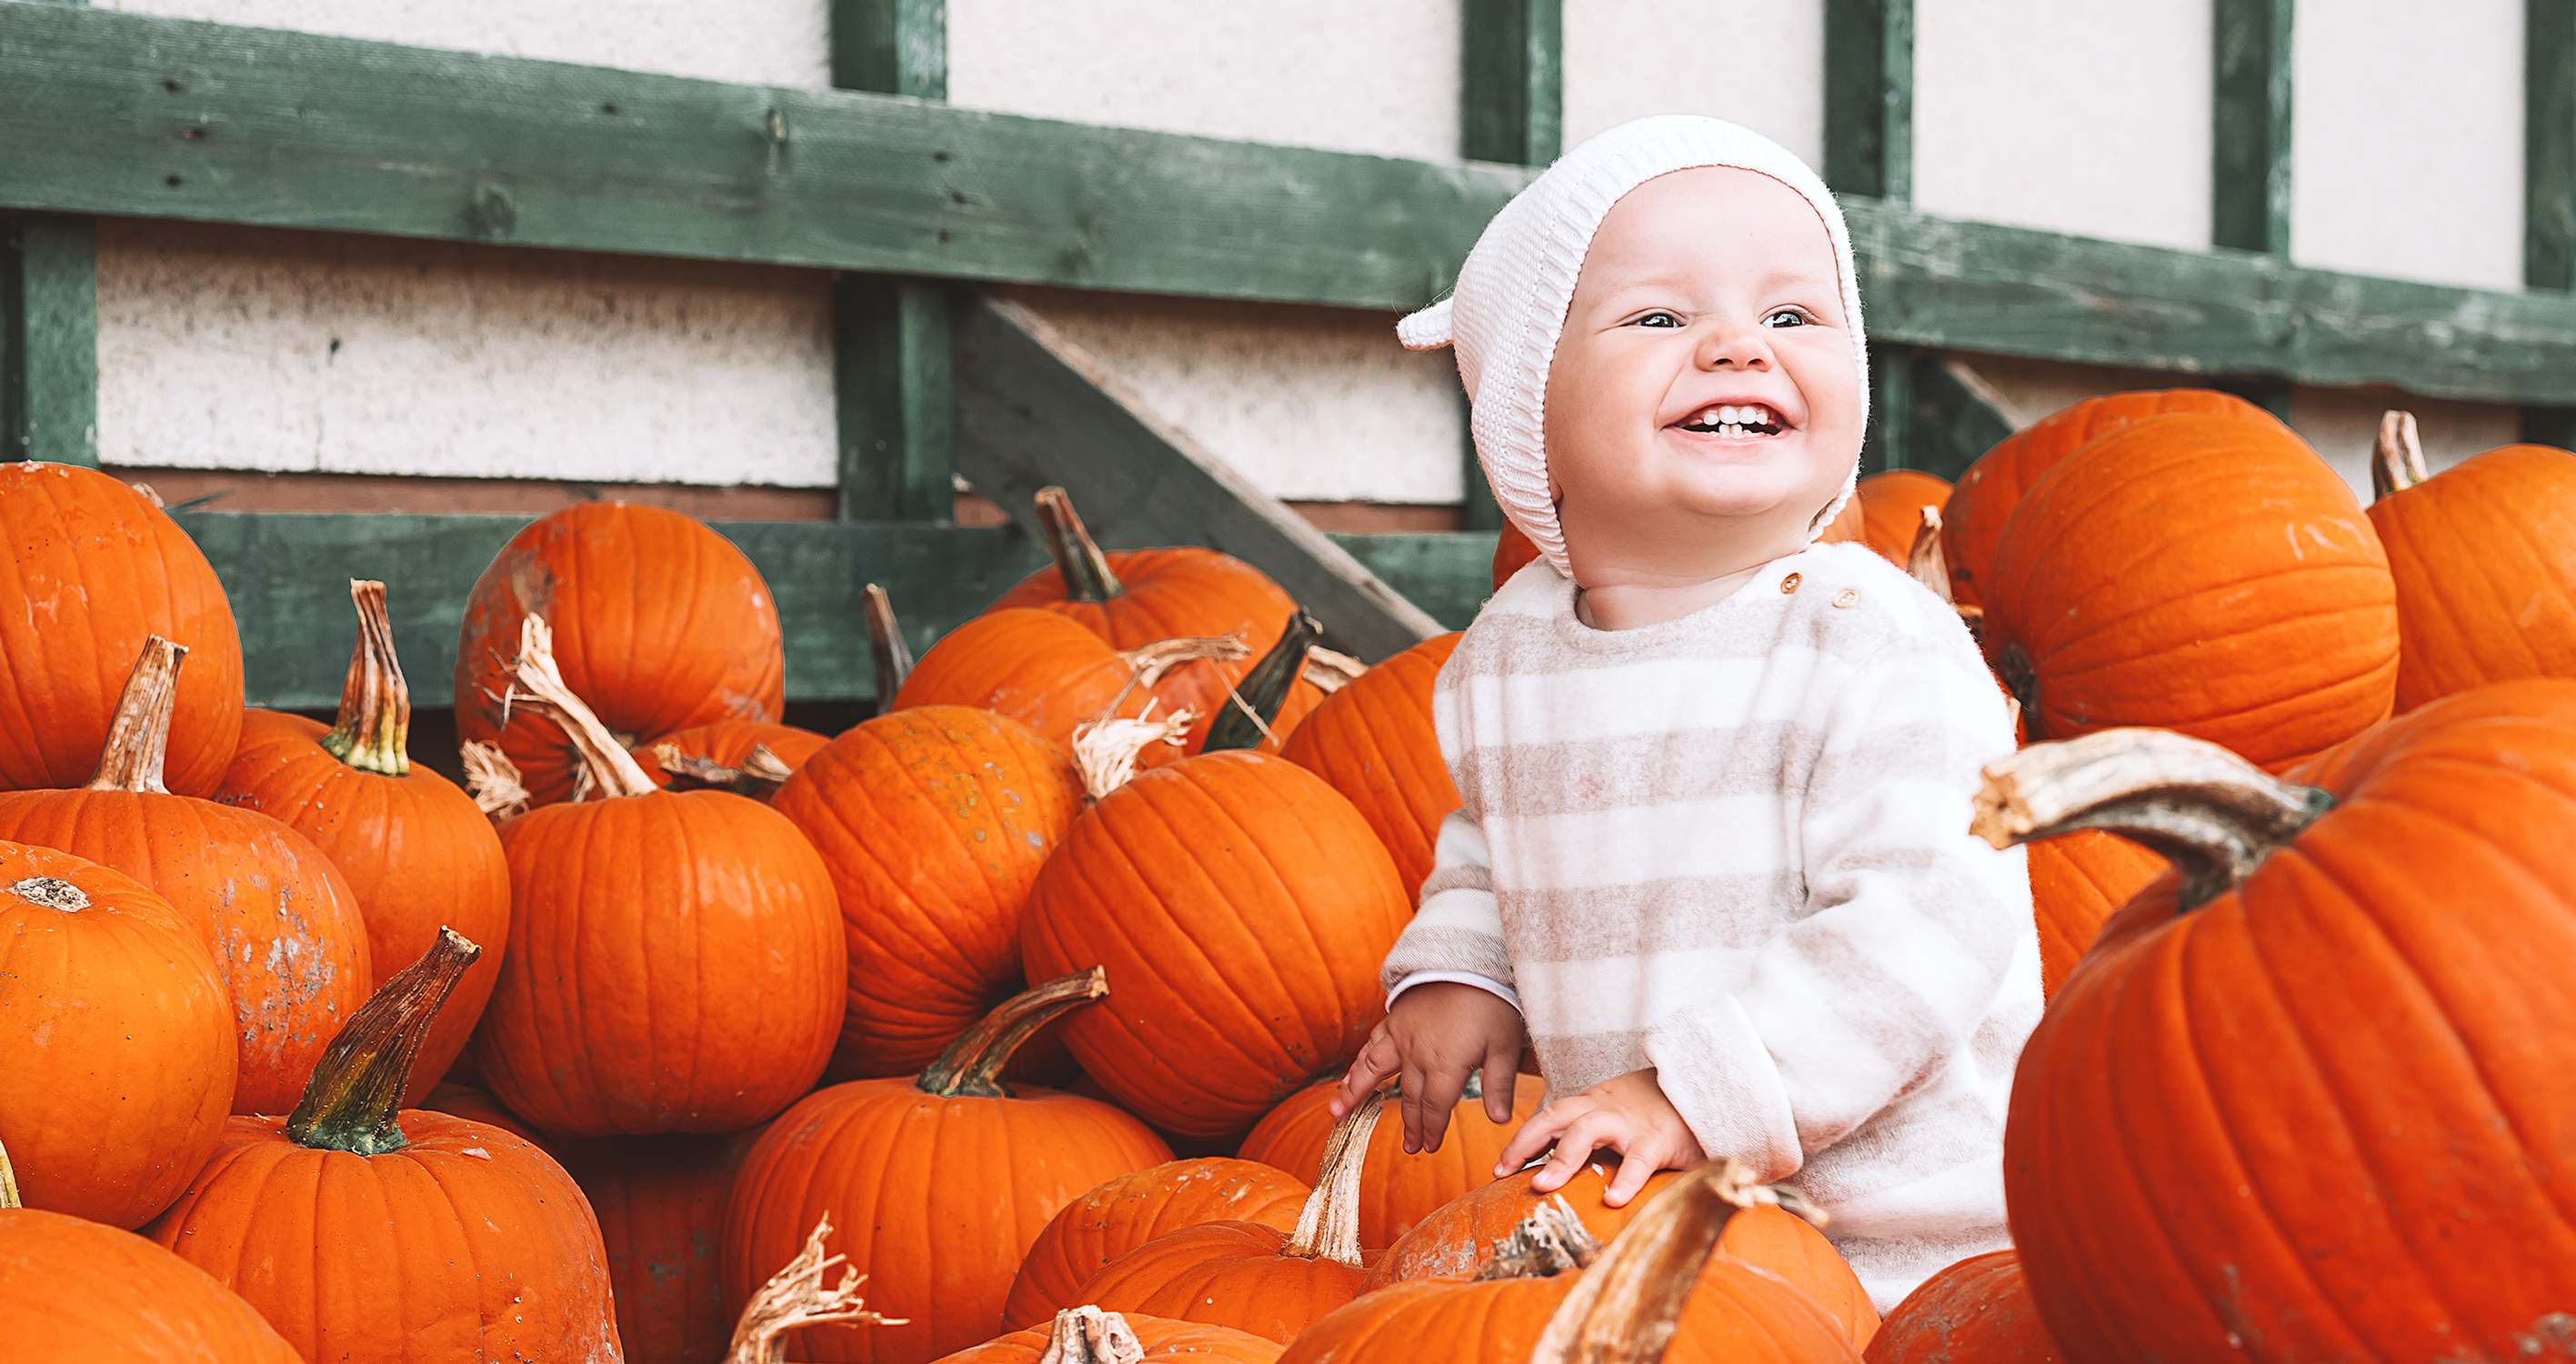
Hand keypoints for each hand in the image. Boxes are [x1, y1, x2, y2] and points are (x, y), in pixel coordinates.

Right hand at [1329, 982, 1524, 1154]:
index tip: (1429, 1146)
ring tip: (1337, 1114)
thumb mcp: (1505, 1045)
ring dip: (1355, 1094)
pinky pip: (1372, 1044)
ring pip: (1373, 1070)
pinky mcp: (1395, 1018)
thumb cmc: (1492, 1002)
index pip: (1434, 1106)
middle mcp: (1417, 1053)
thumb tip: (1498, 1121)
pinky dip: (1359, 1062)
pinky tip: (1351, 1073)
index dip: (1431, 1129)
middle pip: (1409, 1096)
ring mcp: (1402, 1034)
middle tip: (1410, 1146)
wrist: (1470, 958)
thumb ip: (1499, 1084)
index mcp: (1445, 1064)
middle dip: (1410, 1124)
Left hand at [1494, 1068, 1705, 1206]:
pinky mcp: (1658, 1139)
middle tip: (1505, 1173)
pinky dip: (1626, 1180)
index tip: (1499, 1169)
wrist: (1701, 1088)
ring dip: (1563, 1158)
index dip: (1522, 1141)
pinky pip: (1639, 1160)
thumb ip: (1589, 1137)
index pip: (1548, 1117)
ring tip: (1544, 1186)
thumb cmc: (1651, 1110)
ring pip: (1588, 1131)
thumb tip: (1552, 1169)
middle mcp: (1604, 1109)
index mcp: (1591, 1104)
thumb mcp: (1614, 1115)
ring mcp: (1629, 1122)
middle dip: (1527, 1143)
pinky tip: (1612, 1201)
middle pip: (1557, 1117)